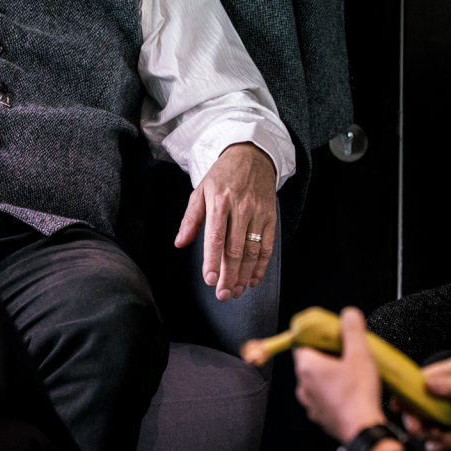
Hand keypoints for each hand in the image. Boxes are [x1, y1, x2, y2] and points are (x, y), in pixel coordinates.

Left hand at [175, 141, 276, 301]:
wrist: (252, 156)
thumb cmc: (223, 176)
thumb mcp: (200, 191)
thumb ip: (190, 219)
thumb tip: (180, 243)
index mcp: (219, 201)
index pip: (215, 237)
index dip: (212, 260)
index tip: (210, 279)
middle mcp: (240, 208)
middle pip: (235, 248)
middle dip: (229, 275)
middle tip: (223, 294)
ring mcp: (258, 212)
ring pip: (252, 250)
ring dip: (245, 274)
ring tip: (237, 290)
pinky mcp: (271, 216)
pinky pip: (267, 245)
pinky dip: (261, 265)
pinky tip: (253, 278)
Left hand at [294, 308, 402, 450]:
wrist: (364, 432)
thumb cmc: (358, 395)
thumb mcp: (360, 353)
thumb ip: (352, 329)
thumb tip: (348, 314)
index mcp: (307, 366)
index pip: (302, 343)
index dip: (317, 338)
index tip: (330, 337)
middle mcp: (303, 386)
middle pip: (310, 362)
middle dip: (327, 356)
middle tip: (346, 354)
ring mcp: (310, 404)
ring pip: (317, 382)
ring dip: (330, 376)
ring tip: (351, 374)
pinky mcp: (321, 418)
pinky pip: (323, 399)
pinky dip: (334, 394)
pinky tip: (351, 393)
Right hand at [399, 354, 450, 450]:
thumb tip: (429, 385)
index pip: (424, 379)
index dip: (409, 388)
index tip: (398, 399)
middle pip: (423, 403)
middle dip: (414, 412)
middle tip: (413, 421)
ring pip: (431, 424)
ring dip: (423, 430)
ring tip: (425, 434)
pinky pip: (445, 442)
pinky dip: (437, 446)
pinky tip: (435, 447)